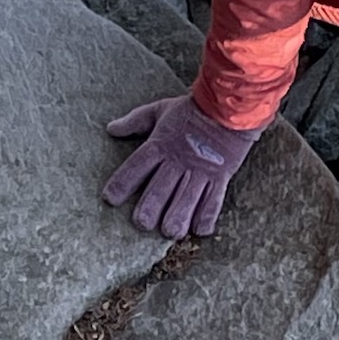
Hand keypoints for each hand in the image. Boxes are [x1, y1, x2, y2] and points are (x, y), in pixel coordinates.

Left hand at [102, 95, 261, 238]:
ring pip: (185, 201)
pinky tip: (199, 231)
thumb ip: (135, 121)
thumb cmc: (191, 110)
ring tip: (169, 232)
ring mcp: (200, 171)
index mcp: (160, 145)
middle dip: (149, 210)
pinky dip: (206, 217)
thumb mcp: (159, 110)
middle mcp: (178, 162)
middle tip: (142, 223)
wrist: (228, 107)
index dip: (122, 184)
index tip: (110, 199)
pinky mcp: (219, 177)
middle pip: (159, 190)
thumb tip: (111, 128)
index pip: (136, 167)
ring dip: (177, 219)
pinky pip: (213, 201)